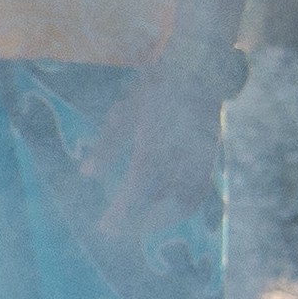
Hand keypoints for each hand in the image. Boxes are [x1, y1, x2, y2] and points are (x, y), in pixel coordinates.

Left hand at [95, 41, 236, 243]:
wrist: (199, 69)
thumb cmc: (156, 88)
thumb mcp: (125, 111)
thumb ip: (107, 145)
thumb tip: (87, 174)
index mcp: (155, 141)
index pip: (138, 188)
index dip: (122, 213)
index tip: (104, 227)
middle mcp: (180, 154)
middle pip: (160, 201)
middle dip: (137, 223)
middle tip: (115, 229)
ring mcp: (199, 158)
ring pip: (183, 202)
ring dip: (159, 221)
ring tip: (137, 227)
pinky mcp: (211, 158)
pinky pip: (199, 193)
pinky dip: (180, 210)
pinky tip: (163, 214)